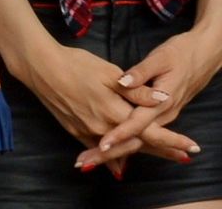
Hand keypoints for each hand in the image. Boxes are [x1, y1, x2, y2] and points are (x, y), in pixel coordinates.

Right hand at [24, 40, 189, 164]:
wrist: (40, 68)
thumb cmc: (75, 64)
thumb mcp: (108, 72)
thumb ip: (135, 89)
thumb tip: (162, 99)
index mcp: (115, 112)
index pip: (150, 131)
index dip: (171, 139)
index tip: (189, 146)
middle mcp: (104, 129)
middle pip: (139, 144)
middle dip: (162, 151)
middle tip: (182, 156)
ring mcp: (88, 133)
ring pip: (120, 150)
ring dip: (141, 154)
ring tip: (158, 157)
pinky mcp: (75, 133)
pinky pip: (100, 151)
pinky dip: (114, 158)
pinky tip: (120, 166)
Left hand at [77, 29, 211, 164]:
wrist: (203, 56)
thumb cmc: (180, 54)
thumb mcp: (160, 59)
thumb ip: (141, 73)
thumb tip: (124, 82)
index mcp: (162, 102)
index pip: (137, 123)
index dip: (120, 134)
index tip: (102, 144)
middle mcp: (163, 114)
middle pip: (137, 139)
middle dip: (113, 152)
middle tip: (86, 162)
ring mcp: (164, 116)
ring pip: (140, 140)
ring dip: (117, 151)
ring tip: (90, 160)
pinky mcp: (162, 114)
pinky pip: (144, 134)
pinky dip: (127, 144)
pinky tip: (110, 151)